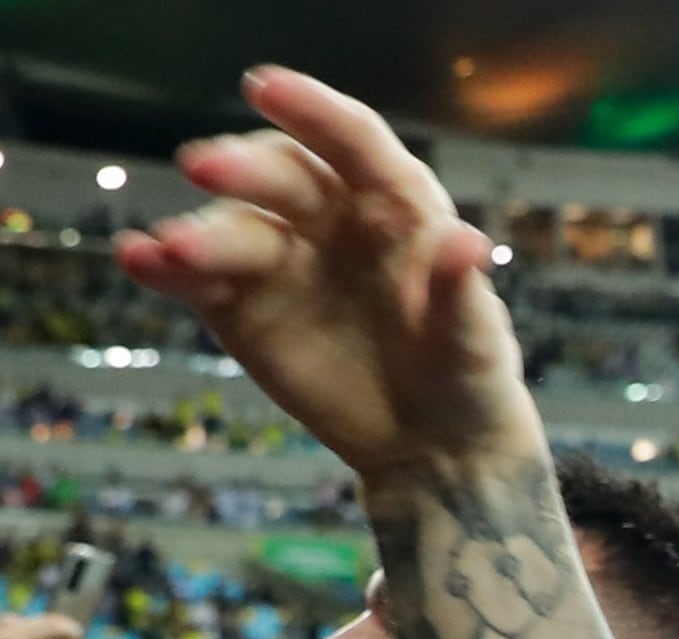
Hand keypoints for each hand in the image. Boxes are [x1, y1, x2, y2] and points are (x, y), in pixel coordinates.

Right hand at [112, 68, 536, 484]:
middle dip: (242, 168)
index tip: (267, 87)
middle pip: (280, 176)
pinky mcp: (240, 304)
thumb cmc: (465, 376)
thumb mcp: (474, 340)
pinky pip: (196, 277)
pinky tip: (139, 259)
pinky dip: (164, 266)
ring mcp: (281, 257)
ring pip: (232, 228)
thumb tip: (465, 240)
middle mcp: (328, 217)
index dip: (313, 110)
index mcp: (394, 204)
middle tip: (205, 169)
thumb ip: (460, 291)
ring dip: (198, 234)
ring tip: (174, 251)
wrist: (433, 444)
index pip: (354, 142)